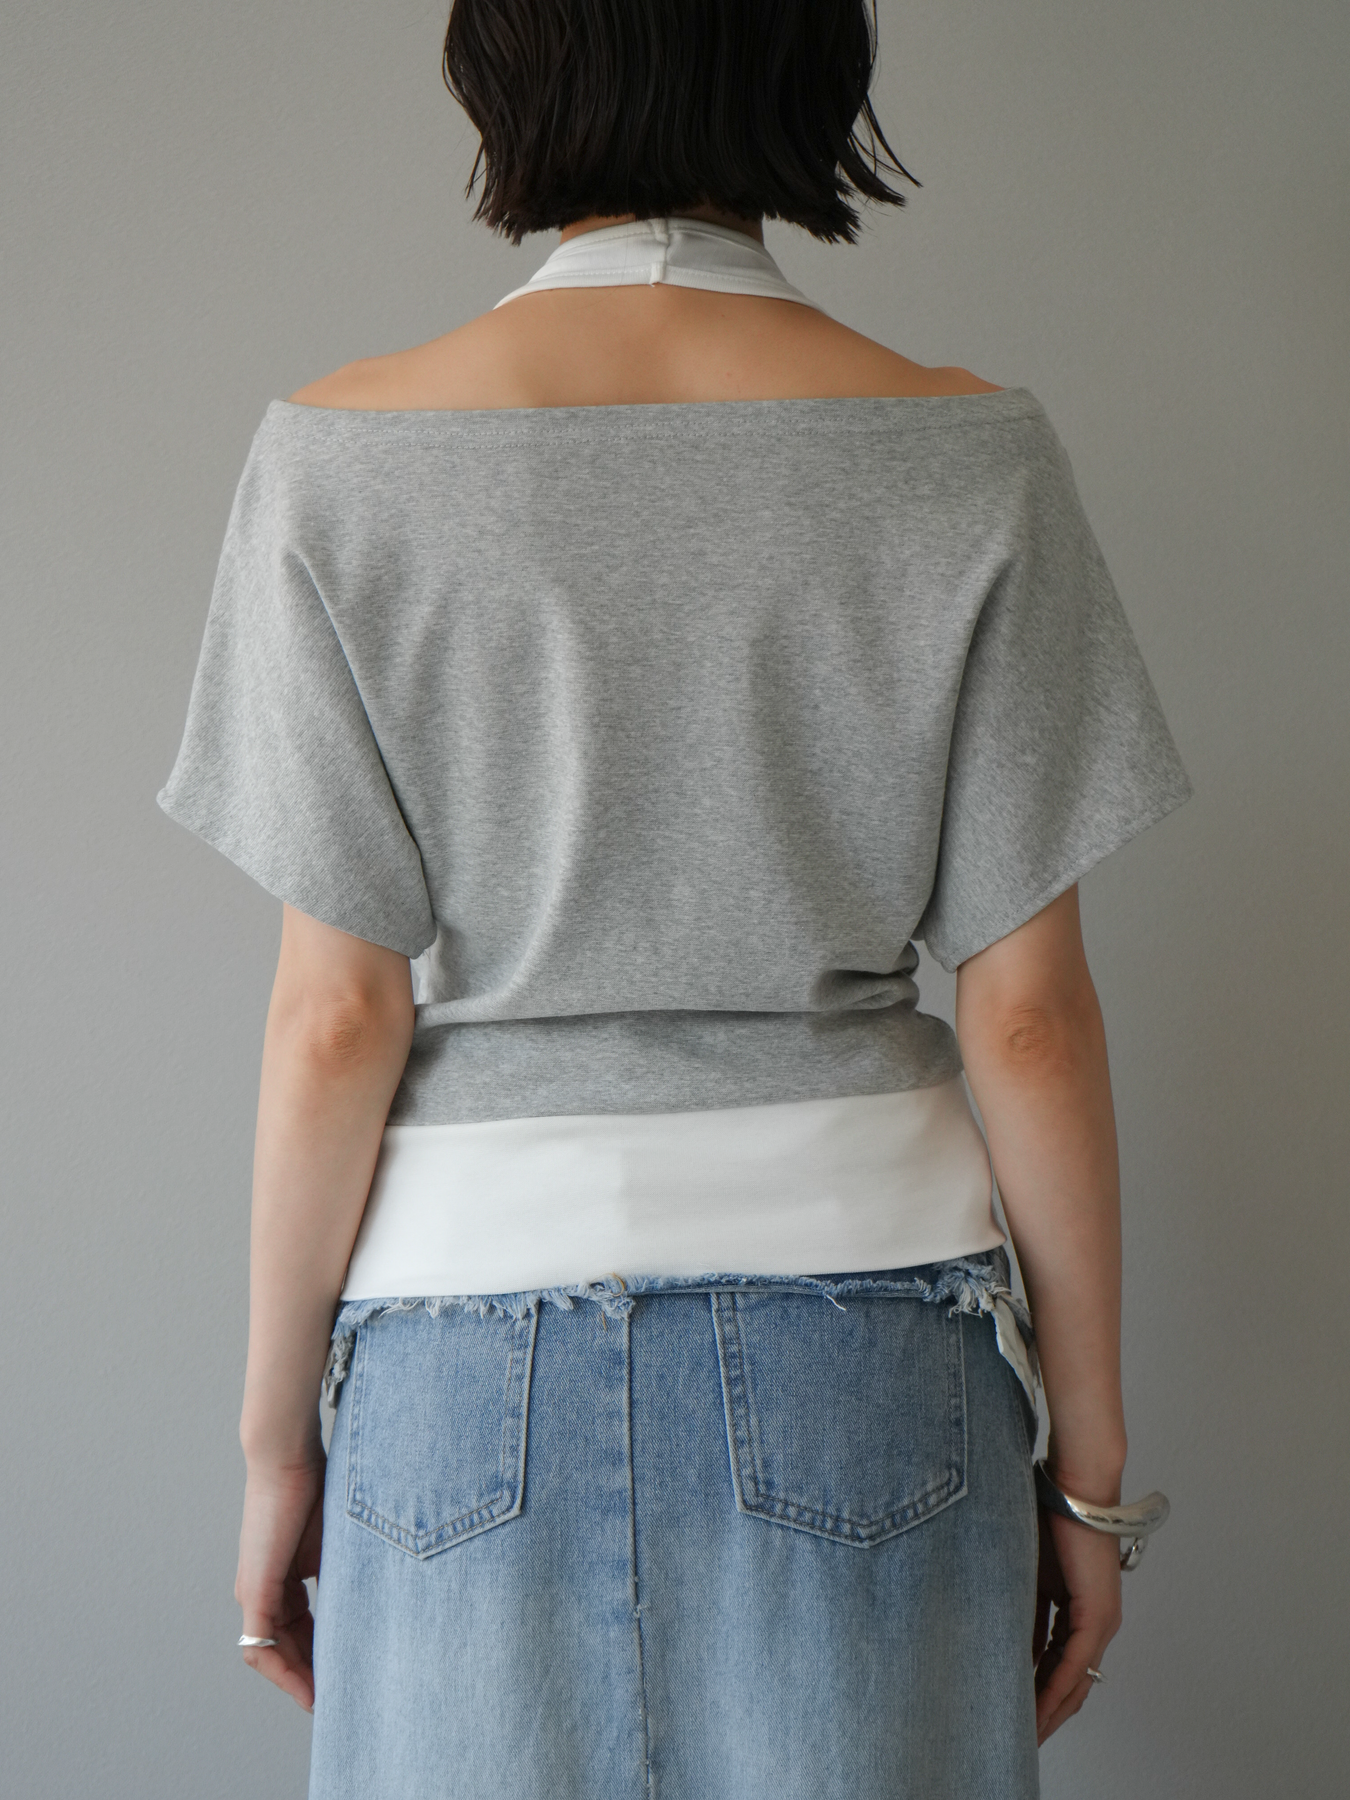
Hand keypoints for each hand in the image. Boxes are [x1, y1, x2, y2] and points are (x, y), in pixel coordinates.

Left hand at [235, 1456, 325, 1711]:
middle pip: (284, 1648)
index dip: (321, 1656)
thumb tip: (375, 1598)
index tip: (346, 1674)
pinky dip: (284, 1671)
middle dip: (312, 1676)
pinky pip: (261, 1645)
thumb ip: (344, 1572)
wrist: (288, 1456)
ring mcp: (254, 1592)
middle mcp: (261, 1590)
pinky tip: (308, 1688)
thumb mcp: (337, 1541)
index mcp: (282, 1577)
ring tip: (326, 1701)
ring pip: (271, 1653)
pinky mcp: (254, 1591)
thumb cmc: (316, 1485)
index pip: (299, 1630)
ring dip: (298, 1680)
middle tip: (341, 1699)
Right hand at [1032, 1505, 1122, 1743]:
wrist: (1075, 1489)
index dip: (1039, 1692)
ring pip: (1075, 1682)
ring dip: (1049, 1710)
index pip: (1060, 1664)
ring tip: (1025, 1734)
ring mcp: (1101, 1622)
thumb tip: (1000, 1636)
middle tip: (1020, 1737)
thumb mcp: (1028, 1570)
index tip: (1017, 1712)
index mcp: (1082, 1611)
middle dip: (1045, 1713)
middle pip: (1072, 1684)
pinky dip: (1054, 1691)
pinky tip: (1036, 1711)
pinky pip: (1073, 1666)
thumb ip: (1022, 1605)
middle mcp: (1099, 1623)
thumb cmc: (1050, 1516)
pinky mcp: (1096, 1616)